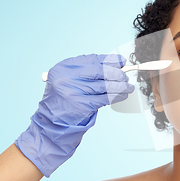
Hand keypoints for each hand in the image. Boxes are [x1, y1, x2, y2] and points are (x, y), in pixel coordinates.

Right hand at [14, 54, 134, 177]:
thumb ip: (88, 71)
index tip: (122, 61)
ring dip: (121, 86)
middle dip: (117, 74)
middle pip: (101, 71)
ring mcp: (74, 91)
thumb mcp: (71, 80)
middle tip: (125, 77)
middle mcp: (67, 77)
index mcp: (64, 67)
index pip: (92, 59)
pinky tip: (123, 95)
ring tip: (128, 87)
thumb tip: (116, 66)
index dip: (110, 60)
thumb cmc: (65, 99)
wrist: (51, 121)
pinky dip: (117, 96)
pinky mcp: (82, 104)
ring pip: (105, 85)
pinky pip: (105, 98)